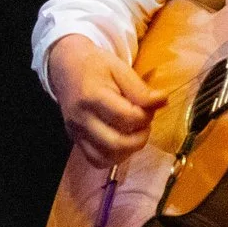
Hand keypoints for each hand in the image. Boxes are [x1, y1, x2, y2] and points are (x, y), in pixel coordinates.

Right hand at [47, 34, 166, 165]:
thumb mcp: (119, 67)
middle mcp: (81, 119)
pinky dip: (114, 157)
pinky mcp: (76, 140)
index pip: (126, 118)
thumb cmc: (95, 66)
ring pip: (106, 157)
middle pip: (116, 143)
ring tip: (134, 133)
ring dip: (128, 150)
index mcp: (92, 96)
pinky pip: (96, 160)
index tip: (149, 106)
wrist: (66, 68)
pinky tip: (122, 143)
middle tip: (144, 124)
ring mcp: (77, 132)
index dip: (145, 116)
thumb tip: (162, 102)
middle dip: (140, 138)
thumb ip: (140, 89)